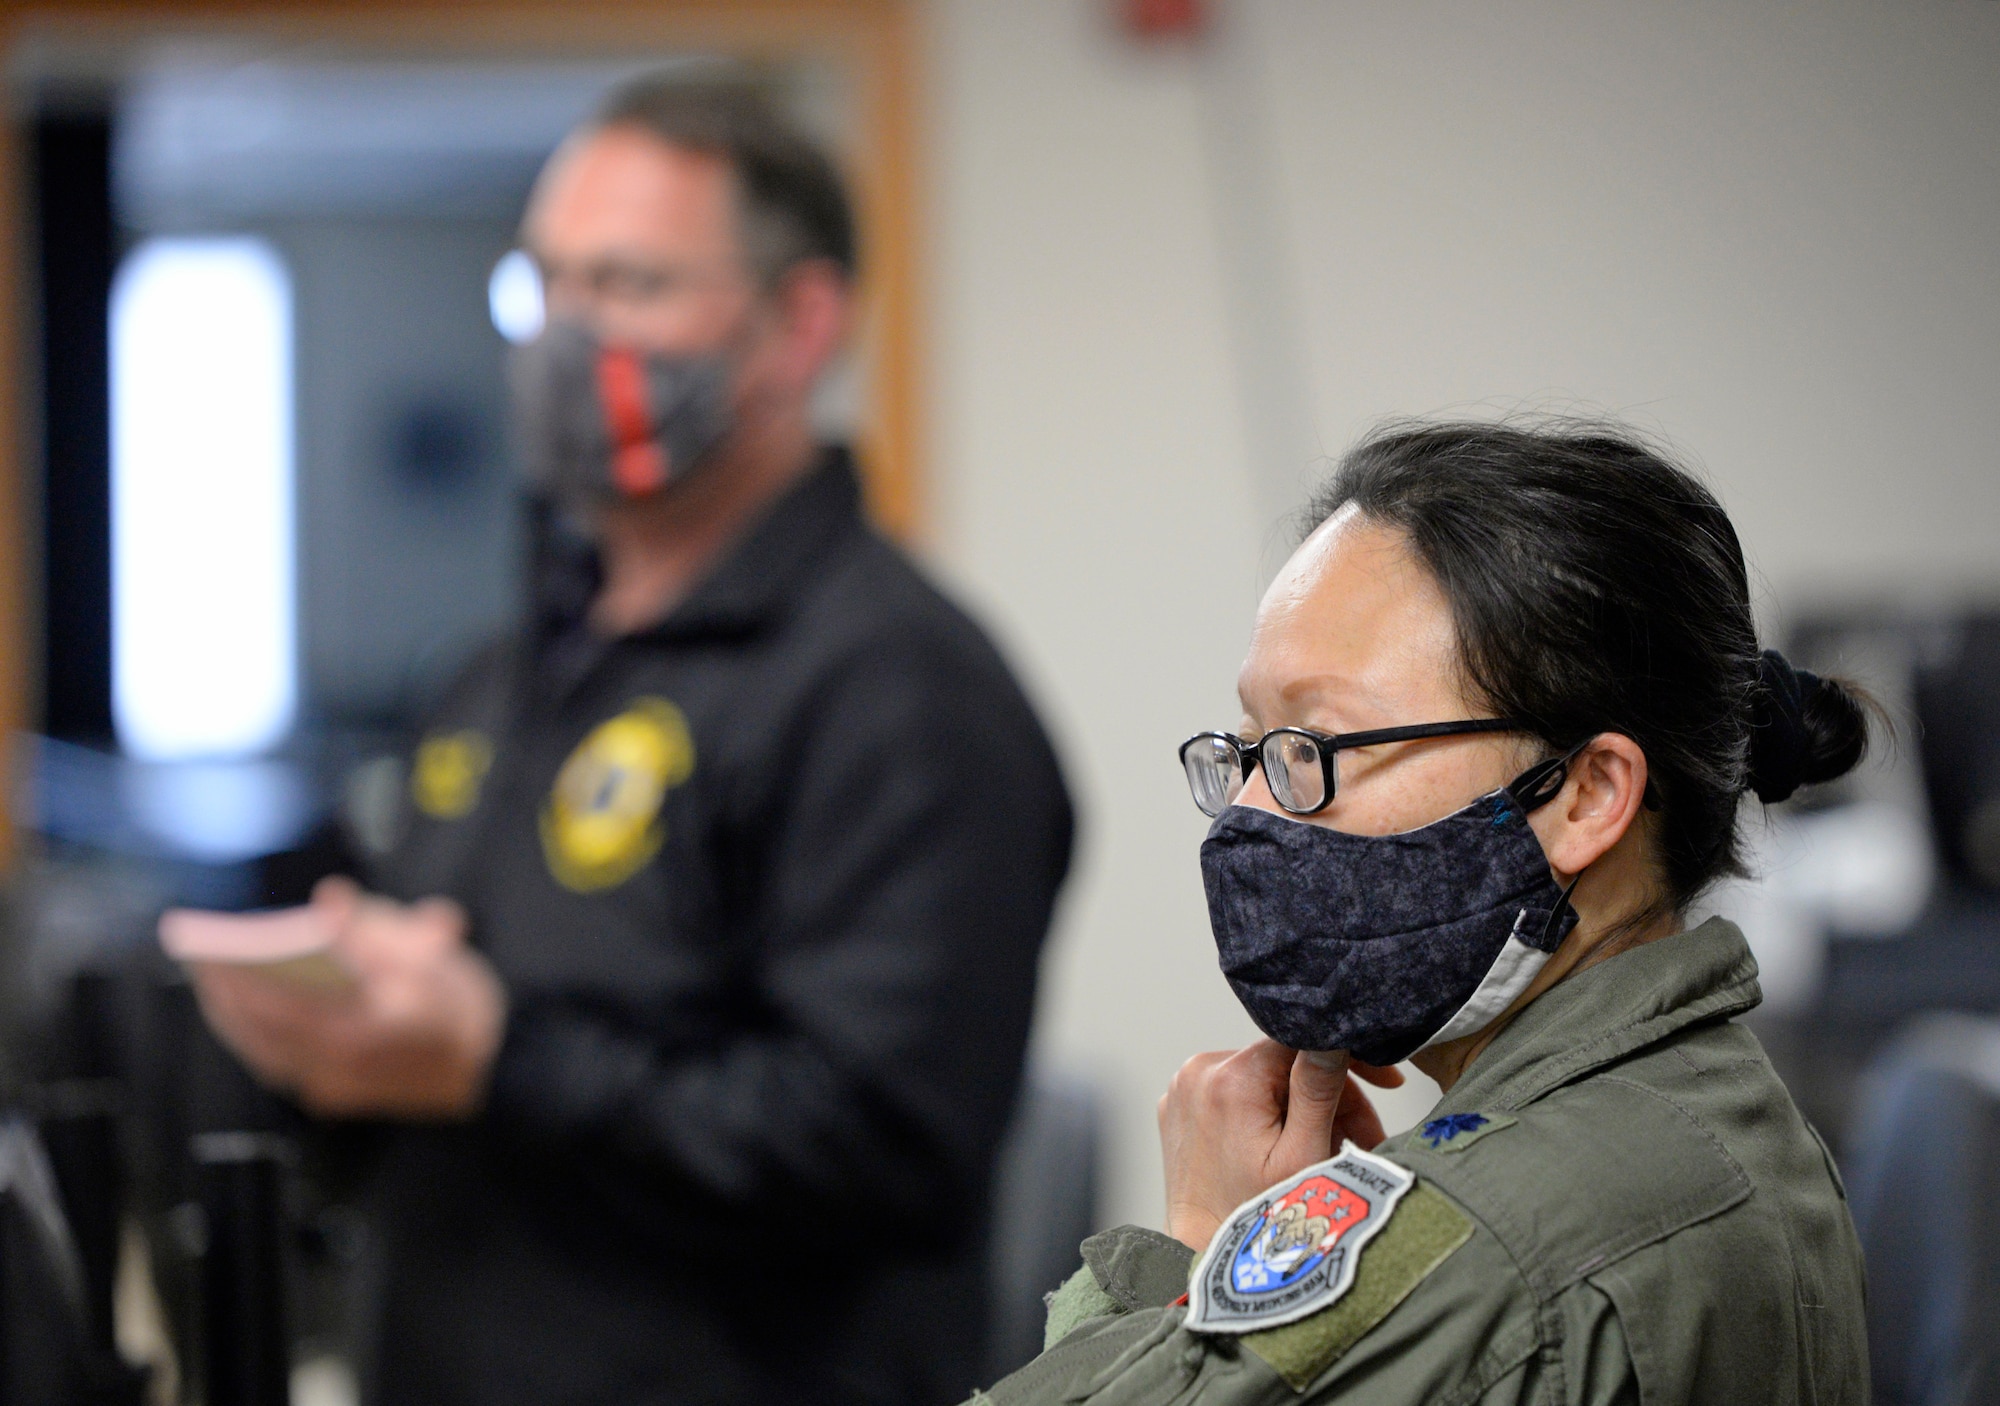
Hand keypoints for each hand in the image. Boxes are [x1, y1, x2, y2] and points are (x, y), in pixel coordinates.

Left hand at [189, 878, 506, 1119]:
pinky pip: (276, 1065)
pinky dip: (254, 1038)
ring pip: (261, 1051)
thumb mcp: (433, 956)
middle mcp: (338, 1063)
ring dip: (232, 1018)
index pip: (280, 1002)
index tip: (208, 946)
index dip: (239, 975)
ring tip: (210, 982)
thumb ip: (376, 928)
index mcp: (364, 1026)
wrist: (492, 1073)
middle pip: (260, 1029)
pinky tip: (243, 1015)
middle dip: (224, 993)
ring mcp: (331, 1086)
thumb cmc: (463, 1010)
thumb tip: (330, 898)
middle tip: (196, 957)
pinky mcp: (330, 1096)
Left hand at [1157, 1041, 1403, 1251]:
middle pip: (1286, 1064)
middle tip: (1363, 1138)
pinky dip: (1264, 1113)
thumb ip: (1318, 1090)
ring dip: (1301, 1108)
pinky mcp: (1178, 1106)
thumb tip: (1332, 1036)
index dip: (1348, 1059)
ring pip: (1263, 1078)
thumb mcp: (1302, 1156)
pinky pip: (1234, 1092)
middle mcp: (1199, 1072)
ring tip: (1329, 1151)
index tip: (1385, 1082)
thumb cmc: (1257, 1218)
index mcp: (1230, 1078)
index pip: (1302, 1040)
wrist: (1202, 1254)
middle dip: (1331, 1099)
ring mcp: (1184, 1088)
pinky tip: (1287, 1147)